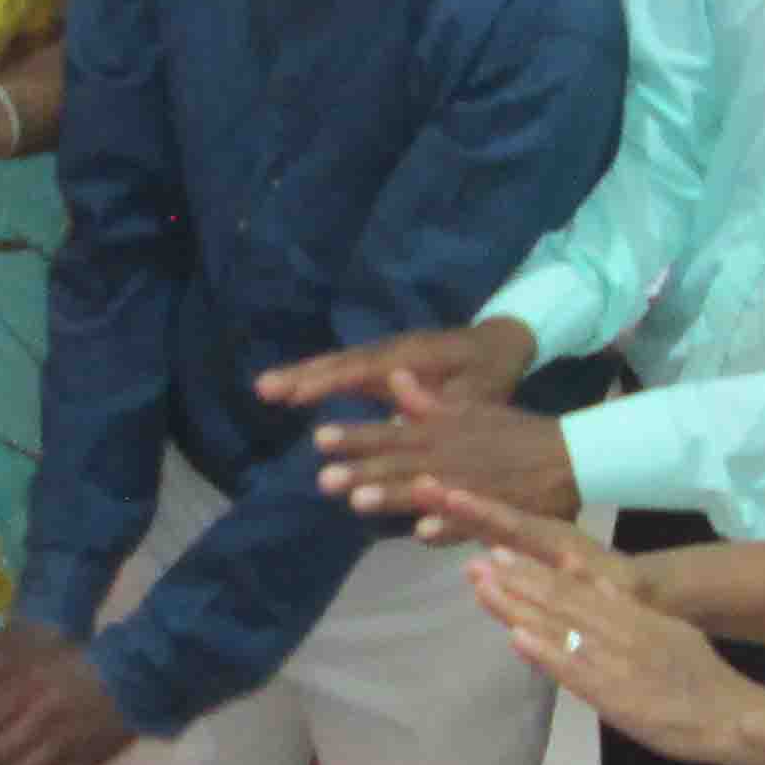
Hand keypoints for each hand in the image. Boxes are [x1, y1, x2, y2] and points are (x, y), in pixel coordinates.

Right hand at [253, 315, 533, 419]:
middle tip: (262, 388)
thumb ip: (439, 404)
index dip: (329, 382)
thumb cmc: (491, 373)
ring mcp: (386, 354)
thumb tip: (397, 422)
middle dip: (301, 374)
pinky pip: (345, 369)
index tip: (296, 394)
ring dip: (302, 375)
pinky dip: (318, 378)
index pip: (363, 369)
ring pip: (338, 363)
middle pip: (340, 362)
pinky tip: (295, 391)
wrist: (502, 342)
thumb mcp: (476, 394)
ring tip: (265, 388)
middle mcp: (392, 351)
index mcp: (414, 357)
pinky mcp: (384, 363)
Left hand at [310, 370, 579, 531]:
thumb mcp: (471, 409)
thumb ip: (428, 401)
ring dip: (393, 496)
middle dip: (362, 470)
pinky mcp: (492, 511)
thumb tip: (396, 378)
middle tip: (324, 478)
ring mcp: (469, 486)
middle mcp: (449, 458)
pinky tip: (423, 534)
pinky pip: (468, 522)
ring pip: (425, 492)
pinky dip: (448, 526)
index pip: (390, 435)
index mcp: (441, 433)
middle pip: (399, 465)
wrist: (569, 454)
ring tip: (358, 501)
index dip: (355, 437)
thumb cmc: (513, 434)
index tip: (320, 438)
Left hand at [471, 533, 764, 764]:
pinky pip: (574, 671)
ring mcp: (615, 661)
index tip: (500, 555)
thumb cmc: (701, 680)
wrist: (732, 716)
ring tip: (483, 588)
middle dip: (516, 581)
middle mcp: (621, 629)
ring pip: (560, 628)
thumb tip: (595, 581)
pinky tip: (515, 638)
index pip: (575, 588)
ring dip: (518, 608)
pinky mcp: (614, 695)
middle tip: (476, 563)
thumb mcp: (670, 630)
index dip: (535, 571)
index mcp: (634, 615)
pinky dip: (544, 653)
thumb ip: (630, 608)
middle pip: (560, 601)